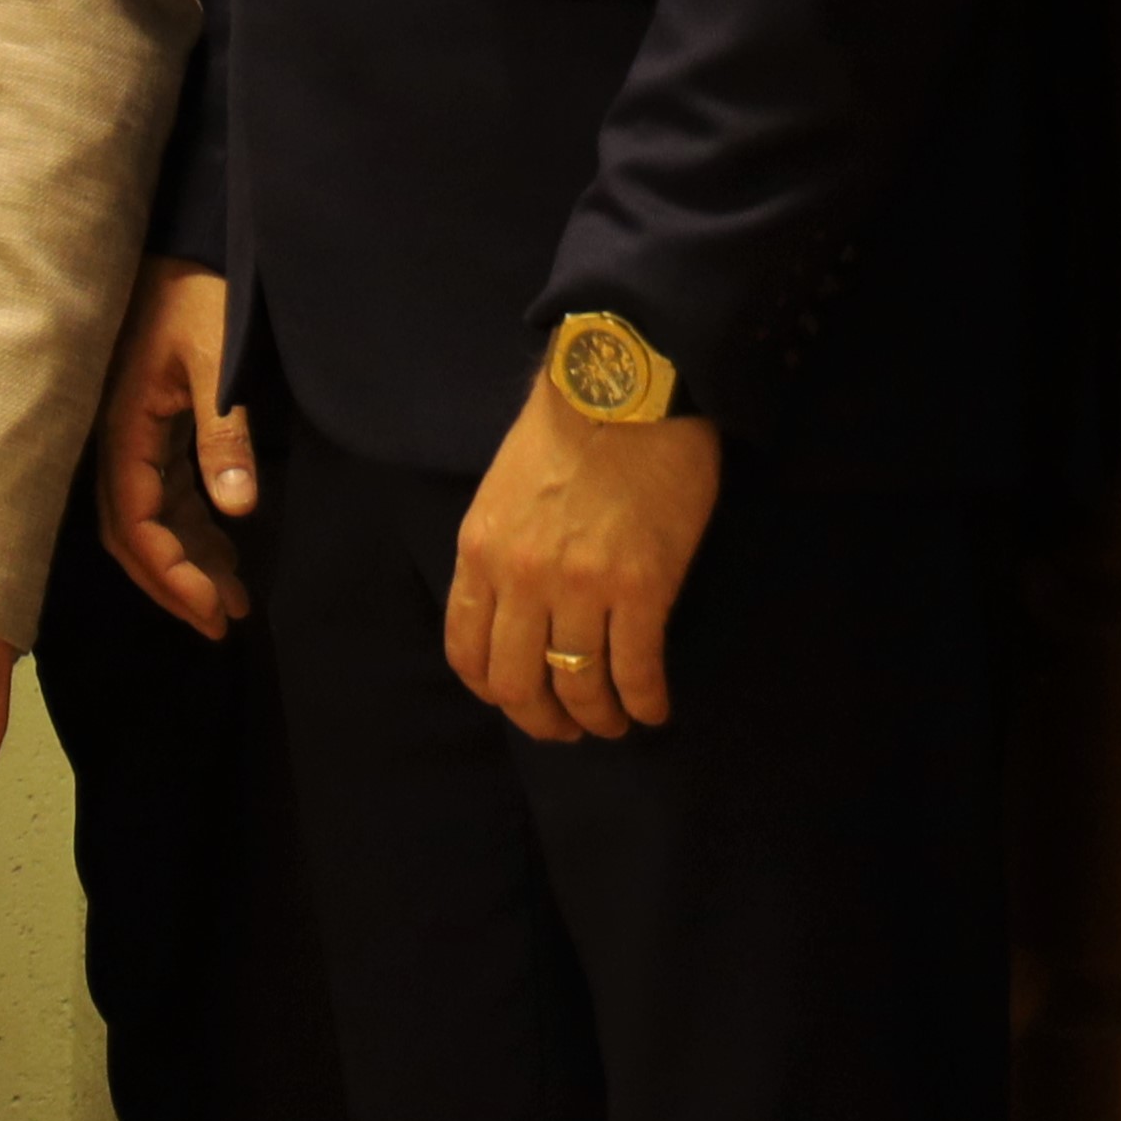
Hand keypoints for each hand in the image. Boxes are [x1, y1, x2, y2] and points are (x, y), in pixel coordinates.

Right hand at [92, 263, 256, 639]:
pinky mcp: (151, 427)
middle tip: (222, 626)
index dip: (170, 574)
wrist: (178, 247)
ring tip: (236, 603)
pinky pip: (165, 495)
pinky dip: (192, 530)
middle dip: (174, 584)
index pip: (136, 522)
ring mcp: (132, 436)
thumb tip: (238, 512)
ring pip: (150, 518)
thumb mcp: (214, 361)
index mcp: (122, 428)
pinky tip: (227, 551)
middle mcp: (117, 441)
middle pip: (132, 533)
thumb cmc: (195, 296)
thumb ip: (225, 433)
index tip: (215, 612)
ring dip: (187, 562)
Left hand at [447, 369, 719, 741]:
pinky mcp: (642, 587)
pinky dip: (644, 701)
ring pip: (579, 686)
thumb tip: (512, 615)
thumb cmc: (566, 435)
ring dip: (598, 718)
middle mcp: (521, 577)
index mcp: (479, 553)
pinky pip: (636, 669)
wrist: (625, 391)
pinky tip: (653, 709)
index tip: (518, 701)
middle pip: (517, 682)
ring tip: (614, 723)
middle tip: (568, 730)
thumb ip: (500, 556)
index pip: (466, 651)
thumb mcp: (502, 495)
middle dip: (542, 720)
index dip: (492, 690)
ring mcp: (580, 585)